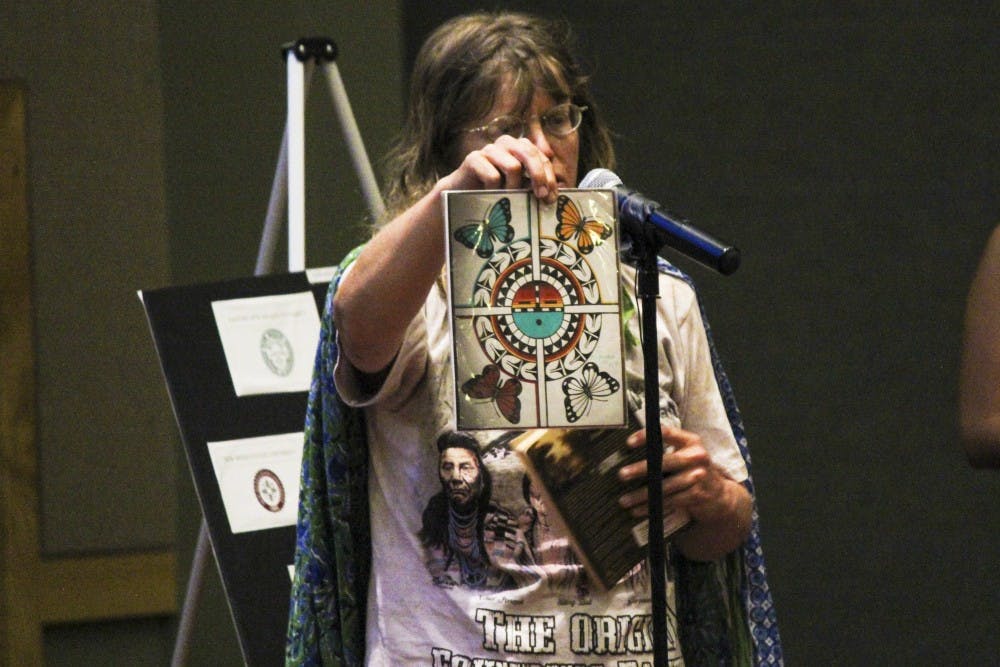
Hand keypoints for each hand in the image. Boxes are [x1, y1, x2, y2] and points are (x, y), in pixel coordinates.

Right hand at [443, 134, 557, 203]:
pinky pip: (492, 176)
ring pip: (513, 166)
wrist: (462, 194)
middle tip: (541, 197)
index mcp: (520, 146)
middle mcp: (506, 143)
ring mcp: (489, 149)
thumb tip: (557, 191)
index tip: (551, 197)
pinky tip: (491, 197)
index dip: (549, 176)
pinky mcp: (473, 159)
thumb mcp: (519, 186)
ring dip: (514, 188)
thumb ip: (535, 183)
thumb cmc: (495, 191)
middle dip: (539, 177)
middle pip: (530, 154)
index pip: (541, 156)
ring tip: (511, 200)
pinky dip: (495, 191)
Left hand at [617, 424, 751, 560]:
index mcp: (691, 441)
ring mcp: (698, 476)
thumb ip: (664, 449)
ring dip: (642, 495)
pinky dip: (652, 507)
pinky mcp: (697, 495)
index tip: (628, 443)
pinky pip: (670, 501)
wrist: (720, 494)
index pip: (667, 433)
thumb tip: (628, 452)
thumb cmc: (692, 469)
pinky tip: (637, 510)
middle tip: (622, 475)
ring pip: (665, 487)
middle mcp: (696, 456)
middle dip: (641, 469)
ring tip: (624, 500)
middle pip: (666, 462)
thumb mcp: (685, 453)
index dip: (647, 436)